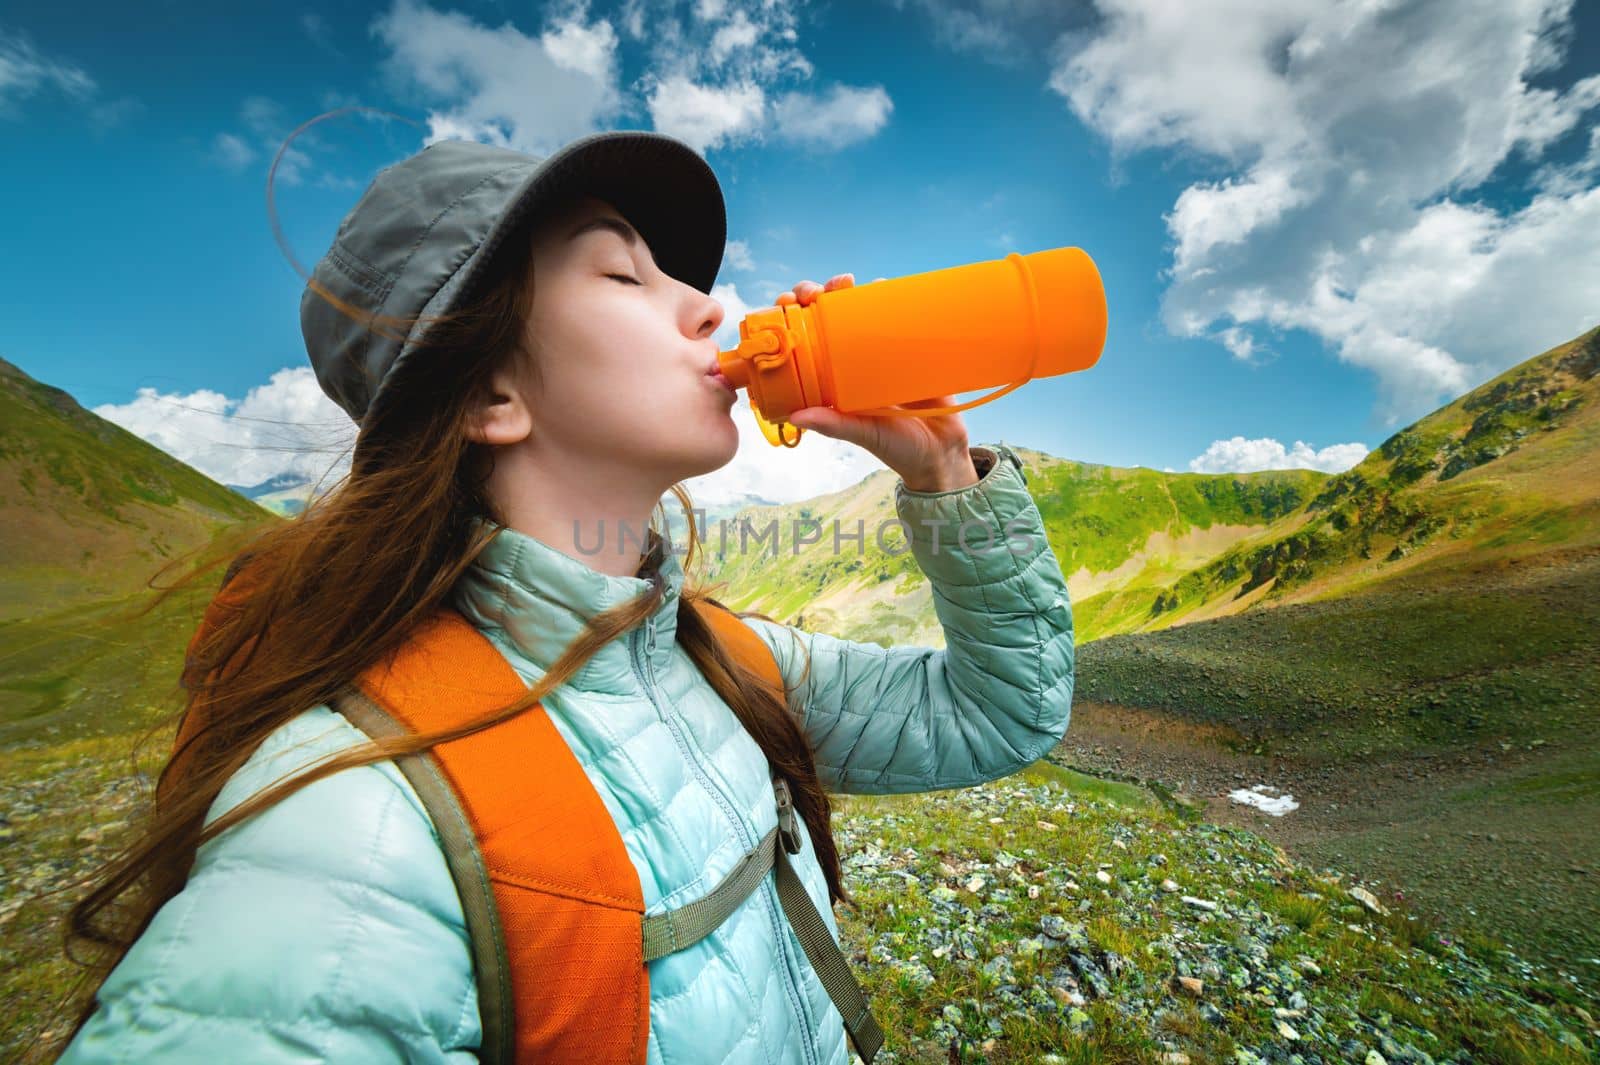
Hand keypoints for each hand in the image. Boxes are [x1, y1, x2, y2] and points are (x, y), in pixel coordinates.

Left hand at [775, 273, 976, 491]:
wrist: (944, 452)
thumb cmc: (898, 449)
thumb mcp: (864, 434)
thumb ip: (835, 425)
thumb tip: (797, 417)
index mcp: (834, 382)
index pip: (804, 343)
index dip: (791, 321)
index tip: (786, 305)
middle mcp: (853, 364)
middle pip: (828, 319)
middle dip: (817, 297)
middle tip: (815, 292)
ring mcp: (881, 354)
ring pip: (858, 312)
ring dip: (848, 292)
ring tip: (845, 283)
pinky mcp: (910, 349)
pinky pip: (896, 317)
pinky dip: (888, 297)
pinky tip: (881, 286)